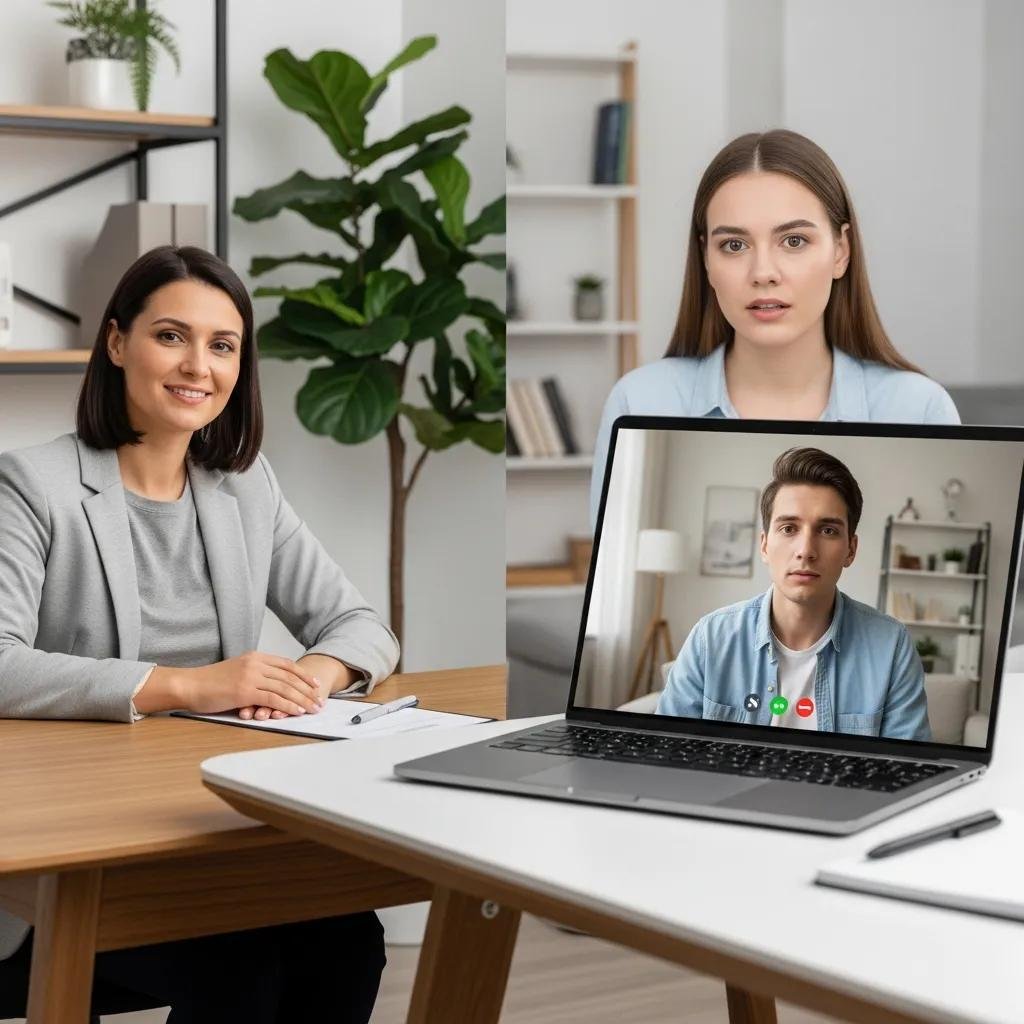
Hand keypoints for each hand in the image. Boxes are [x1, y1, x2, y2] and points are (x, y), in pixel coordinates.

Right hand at [179, 652, 324, 717]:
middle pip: (289, 676)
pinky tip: (297, 711)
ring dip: (302, 699)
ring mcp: (251, 676)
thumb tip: (270, 685)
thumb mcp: (236, 670)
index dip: (303, 675)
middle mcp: (256, 663)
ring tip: (313, 708)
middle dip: (307, 689)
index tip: (316, 685)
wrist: (189, 685)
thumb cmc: (209, 682)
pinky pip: (273, 698)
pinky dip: (288, 706)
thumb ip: (254, 674)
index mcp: (255, 657)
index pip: (286, 665)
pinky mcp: (245, 691)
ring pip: (285, 688)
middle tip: (319, 700)